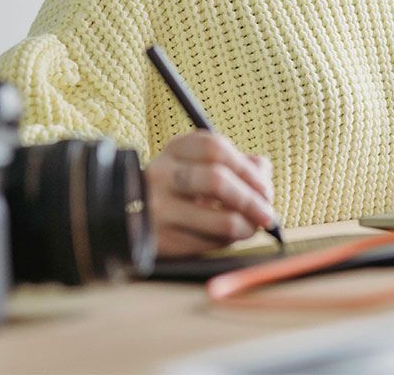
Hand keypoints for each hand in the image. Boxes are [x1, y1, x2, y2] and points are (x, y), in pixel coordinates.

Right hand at [144, 130, 276, 257]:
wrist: (126, 215)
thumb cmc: (176, 187)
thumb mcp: (197, 165)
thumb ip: (233, 163)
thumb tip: (263, 170)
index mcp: (174, 150)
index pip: (215, 149)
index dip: (247, 169)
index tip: (264, 186)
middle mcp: (162, 175)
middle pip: (217, 181)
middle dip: (250, 199)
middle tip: (267, 213)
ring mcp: (159, 209)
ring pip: (220, 220)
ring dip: (246, 227)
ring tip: (253, 228)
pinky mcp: (162, 241)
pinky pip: (210, 244)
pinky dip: (227, 242)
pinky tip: (228, 238)